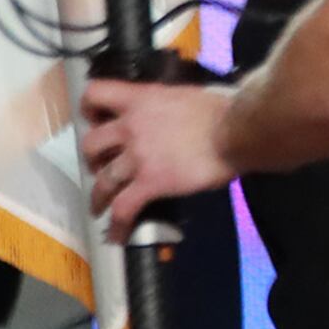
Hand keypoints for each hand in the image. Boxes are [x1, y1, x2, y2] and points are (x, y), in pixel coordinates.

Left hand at [79, 75, 236, 228]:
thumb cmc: (223, 109)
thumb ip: (165, 106)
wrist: (239, 130)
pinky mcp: (151, 182)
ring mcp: (138, 156)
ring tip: (100, 206)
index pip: (96, 93)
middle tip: (102, 167)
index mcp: (140, 99)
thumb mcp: (184, 95)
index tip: (96, 121)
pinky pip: (124, 207)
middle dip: (92, 159)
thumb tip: (168, 115)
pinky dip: (118, 223)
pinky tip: (117, 235)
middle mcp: (131, 126)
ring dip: (99, 196)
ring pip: (103, 180)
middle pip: (91, 144)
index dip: (89, 110)